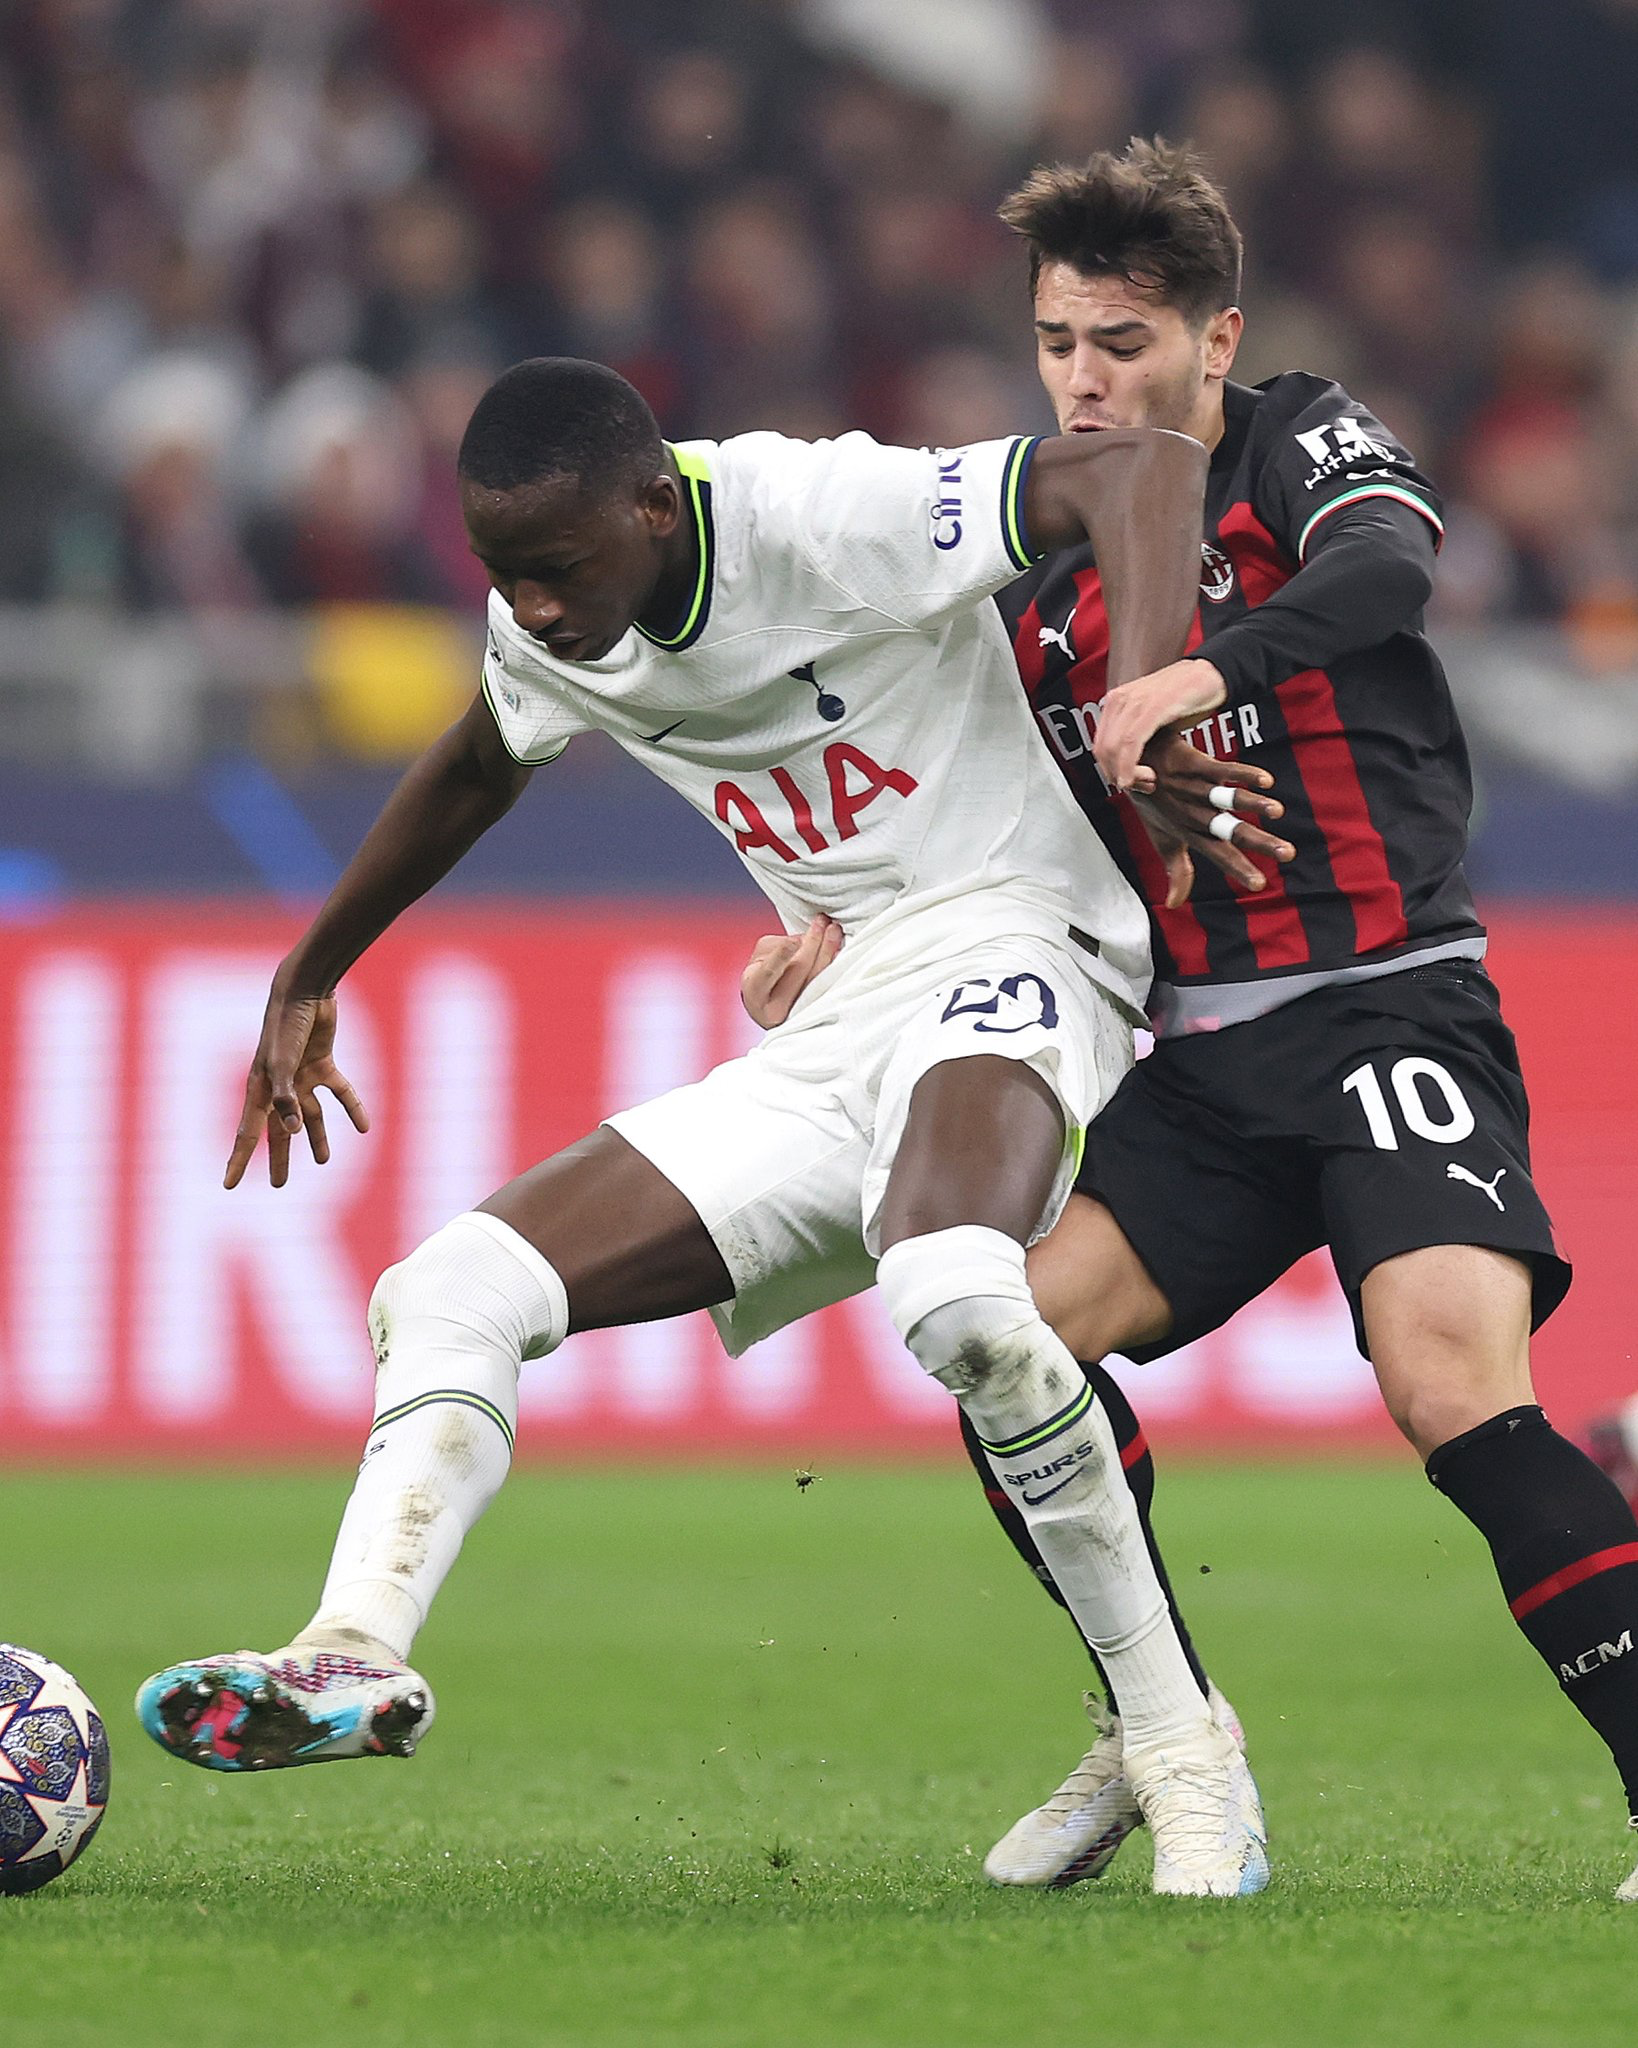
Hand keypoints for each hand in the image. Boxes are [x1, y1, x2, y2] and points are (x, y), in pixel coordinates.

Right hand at [224, 988, 370, 1189]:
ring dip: (317, 1137)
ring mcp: (300, 1076)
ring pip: (310, 1116)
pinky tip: (364, 1127)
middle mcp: (278, 1087)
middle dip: (279, 1158)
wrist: (305, 990)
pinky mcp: (323, 1063)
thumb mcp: (283, 1063)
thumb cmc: (285, 1025)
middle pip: (279, 1131)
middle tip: (278, 1185)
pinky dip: (351, 1108)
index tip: (229, 1186)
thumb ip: (285, 1098)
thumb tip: (291, 1132)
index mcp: (260, 1089)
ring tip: (324, 1160)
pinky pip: (339, 1092)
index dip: (238, 1161)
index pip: (247, 1134)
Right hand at [740, 915, 843, 1029]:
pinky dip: (834, 966)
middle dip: (812, 944)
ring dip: (828, 951)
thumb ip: (778, 947)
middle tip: (822, 922)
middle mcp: (775, 1007)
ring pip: (818, 979)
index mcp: (756, 990)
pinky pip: (828, 987)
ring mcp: (797, 1013)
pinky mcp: (815, 1013)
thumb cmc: (762, 981)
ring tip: (834, 930)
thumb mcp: (759, 962)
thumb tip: (806, 939)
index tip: (794, 940)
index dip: (781, 955)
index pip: (768, 972)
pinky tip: (839, 950)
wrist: (768, 1011)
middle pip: (798, 971)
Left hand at [1094, 657, 1227, 791]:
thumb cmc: (1184, 697)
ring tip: (1149, 780)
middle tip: (1140, 785)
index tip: (1127, 781)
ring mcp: (1134, 702)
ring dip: (1128, 774)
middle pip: (1103, 750)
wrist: (1211, 676)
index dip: (1110, 770)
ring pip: (1114, 749)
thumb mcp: (1152, 717)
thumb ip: (1136, 736)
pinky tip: (1142, 777)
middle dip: (1117, 775)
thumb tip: (1126, 764)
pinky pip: (1131, 743)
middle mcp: (1120, 699)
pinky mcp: (1153, 707)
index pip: (1100, 745)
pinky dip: (1131, 766)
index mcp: (1116, 701)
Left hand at [1129, 734, 1295, 905]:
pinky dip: (1242, 774)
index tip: (1260, 884)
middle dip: (1259, 842)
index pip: (1219, 855)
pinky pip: (1221, 769)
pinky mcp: (1195, 764)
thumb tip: (1174, 904)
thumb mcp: (1163, 841)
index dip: (1238, 869)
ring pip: (1228, 799)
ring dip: (1253, 804)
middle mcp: (1195, 814)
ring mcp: (1196, 789)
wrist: (1132, 763)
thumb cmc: (1153, 806)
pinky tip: (1265, 781)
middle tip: (1288, 853)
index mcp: (1192, 834)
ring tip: (1278, 812)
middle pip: (1232, 830)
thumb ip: (1178, 872)